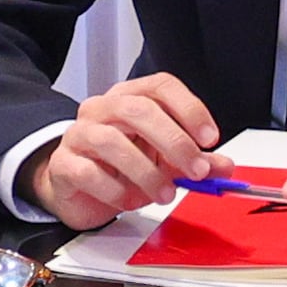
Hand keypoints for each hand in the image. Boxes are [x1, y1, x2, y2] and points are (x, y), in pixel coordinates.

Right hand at [29, 73, 218, 229]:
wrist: (76, 188)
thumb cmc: (119, 166)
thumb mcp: (162, 161)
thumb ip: (193, 161)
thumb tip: (223, 166)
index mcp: (129, 98)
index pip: (161, 86)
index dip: (189, 109)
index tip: (209, 138)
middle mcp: (102, 109)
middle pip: (138, 109)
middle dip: (174, 141)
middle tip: (196, 170)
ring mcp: (79, 134)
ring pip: (112, 141)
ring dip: (147, 172)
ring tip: (164, 194)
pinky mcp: (64, 164)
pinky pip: (89, 172)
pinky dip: (116, 190)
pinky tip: (131, 201)